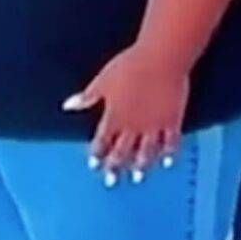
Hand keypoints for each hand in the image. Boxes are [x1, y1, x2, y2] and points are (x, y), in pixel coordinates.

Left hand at [65, 45, 190, 181]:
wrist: (161, 58)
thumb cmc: (129, 65)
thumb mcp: (102, 80)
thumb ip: (87, 97)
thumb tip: (68, 106)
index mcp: (114, 116)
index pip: (102, 141)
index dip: (97, 154)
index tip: (94, 165)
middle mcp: (133, 126)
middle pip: (122, 152)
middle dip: (115, 167)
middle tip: (111, 181)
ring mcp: (153, 126)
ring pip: (146, 152)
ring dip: (140, 166)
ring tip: (137, 177)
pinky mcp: (172, 121)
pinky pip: (170, 143)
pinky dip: (168, 154)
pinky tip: (167, 162)